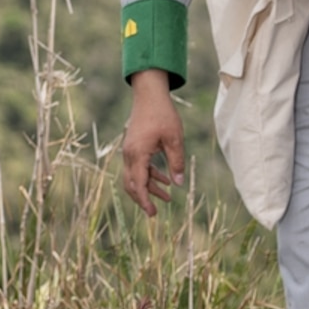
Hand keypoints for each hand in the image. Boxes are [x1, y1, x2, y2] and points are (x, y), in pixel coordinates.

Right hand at [121, 71, 184, 213]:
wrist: (149, 95)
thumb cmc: (162, 114)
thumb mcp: (175, 139)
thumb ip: (176, 162)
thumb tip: (179, 184)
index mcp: (137, 154)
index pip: (138, 184)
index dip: (145, 201)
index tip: (152, 214)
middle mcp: (129, 154)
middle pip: (131, 184)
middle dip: (143, 198)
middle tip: (155, 212)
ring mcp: (130, 150)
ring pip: (135, 176)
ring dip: (149, 187)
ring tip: (167, 197)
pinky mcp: (133, 146)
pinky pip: (138, 166)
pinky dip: (149, 175)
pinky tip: (165, 179)